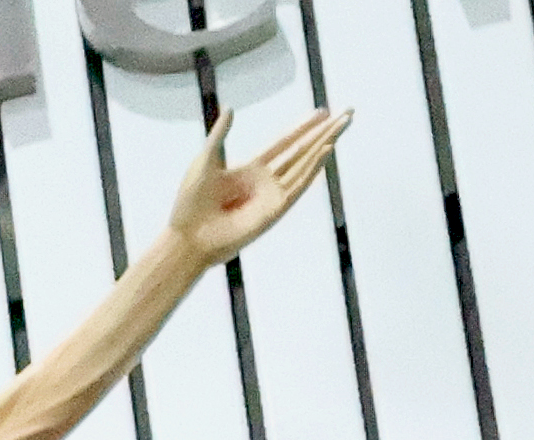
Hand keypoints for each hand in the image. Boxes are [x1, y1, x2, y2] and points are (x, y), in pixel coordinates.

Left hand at [160, 107, 346, 265]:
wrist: (188, 236)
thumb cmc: (191, 204)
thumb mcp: (205, 160)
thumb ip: (220, 135)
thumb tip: (230, 108)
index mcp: (251, 170)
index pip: (284, 144)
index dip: (302, 128)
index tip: (321, 112)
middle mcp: (266, 182)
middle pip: (301, 151)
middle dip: (323, 132)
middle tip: (345, 114)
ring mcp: (272, 195)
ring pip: (305, 164)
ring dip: (324, 144)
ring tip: (342, 126)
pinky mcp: (274, 210)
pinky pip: (298, 186)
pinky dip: (313, 168)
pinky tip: (326, 150)